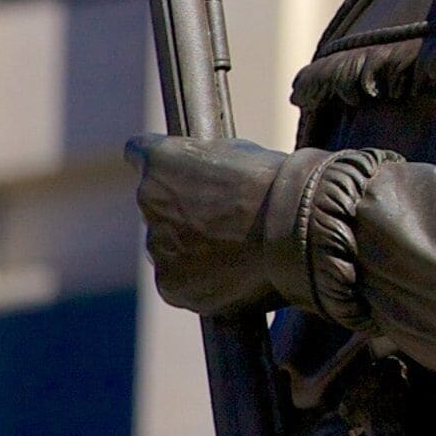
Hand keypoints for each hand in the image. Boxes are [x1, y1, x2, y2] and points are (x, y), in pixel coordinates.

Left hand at [127, 136, 299, 317]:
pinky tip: (233, 270)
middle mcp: (147, 201)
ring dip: (191, 246)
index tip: (184, 173)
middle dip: (183, 211)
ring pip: (169, 246)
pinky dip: (201, 278)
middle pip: (158, 208)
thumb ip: (206, 162)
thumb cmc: (277, 183)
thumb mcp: (239, 151)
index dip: (167, 165)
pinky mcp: (170, 284)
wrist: (295, 226)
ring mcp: (157, 245)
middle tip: (227, 217)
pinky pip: (180, 281)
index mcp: (160, 160)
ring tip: (238, 248)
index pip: (139, 154)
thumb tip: (206, 174)